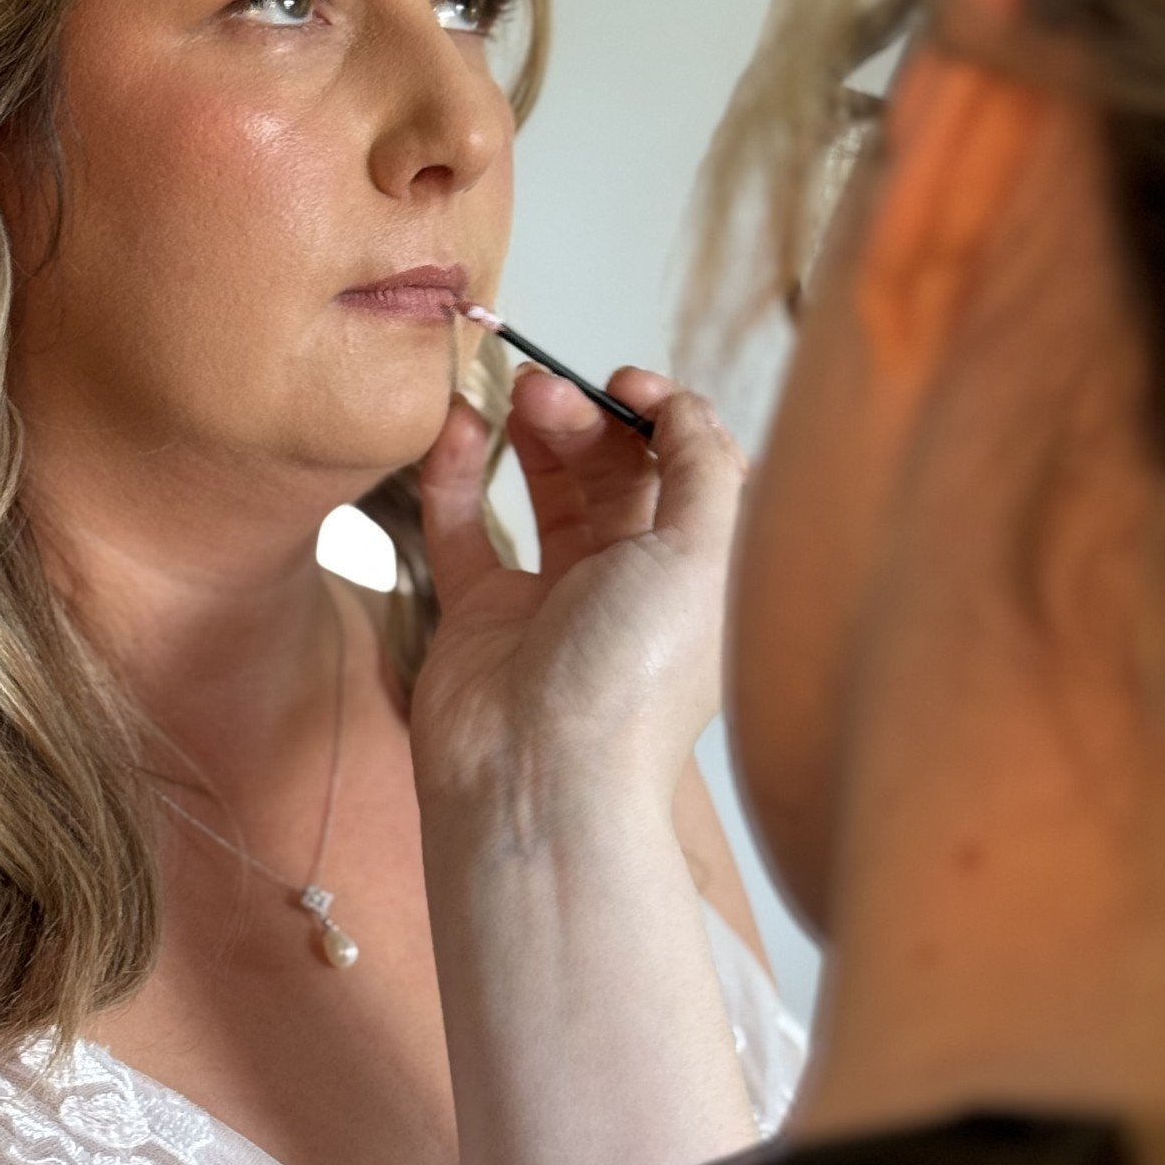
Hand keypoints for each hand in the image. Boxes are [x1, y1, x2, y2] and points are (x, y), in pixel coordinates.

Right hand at [409, 365, 747, 822]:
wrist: (537, 780)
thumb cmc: (632, 681)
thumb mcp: (705, 556)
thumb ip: (705, 466)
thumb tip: (684, 405)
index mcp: (701, 578)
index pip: (693, 473)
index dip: (665, 416)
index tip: (628, 385)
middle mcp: (635, 586)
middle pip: (619, 471)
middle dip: (590, 417)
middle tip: (551, 389)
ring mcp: (556, 599)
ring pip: (549, 491)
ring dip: (534, 433)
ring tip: (515, 393)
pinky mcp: (484, 615)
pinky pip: (467, 528)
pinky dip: (459, 474)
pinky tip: (459, 426)